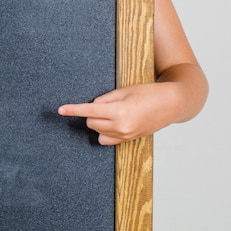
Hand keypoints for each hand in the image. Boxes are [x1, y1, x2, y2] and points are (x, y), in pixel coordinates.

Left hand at [58, 82, 182, 145]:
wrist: (170, 104)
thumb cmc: (148, 92)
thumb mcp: (124, 91)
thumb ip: (105, 99)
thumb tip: (92, 106)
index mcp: (119, 111)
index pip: (89, 111)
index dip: (72, 110)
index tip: (60, 110)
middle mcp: (121, 126)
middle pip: (91, 122)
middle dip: (91, 113)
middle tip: (106, 102)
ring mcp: (126, 136)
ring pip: (98, 131)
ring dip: (98, 121)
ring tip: (112, 111)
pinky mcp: (129, 140)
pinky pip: (107, 139)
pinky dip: (105, 131)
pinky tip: (113, 122)